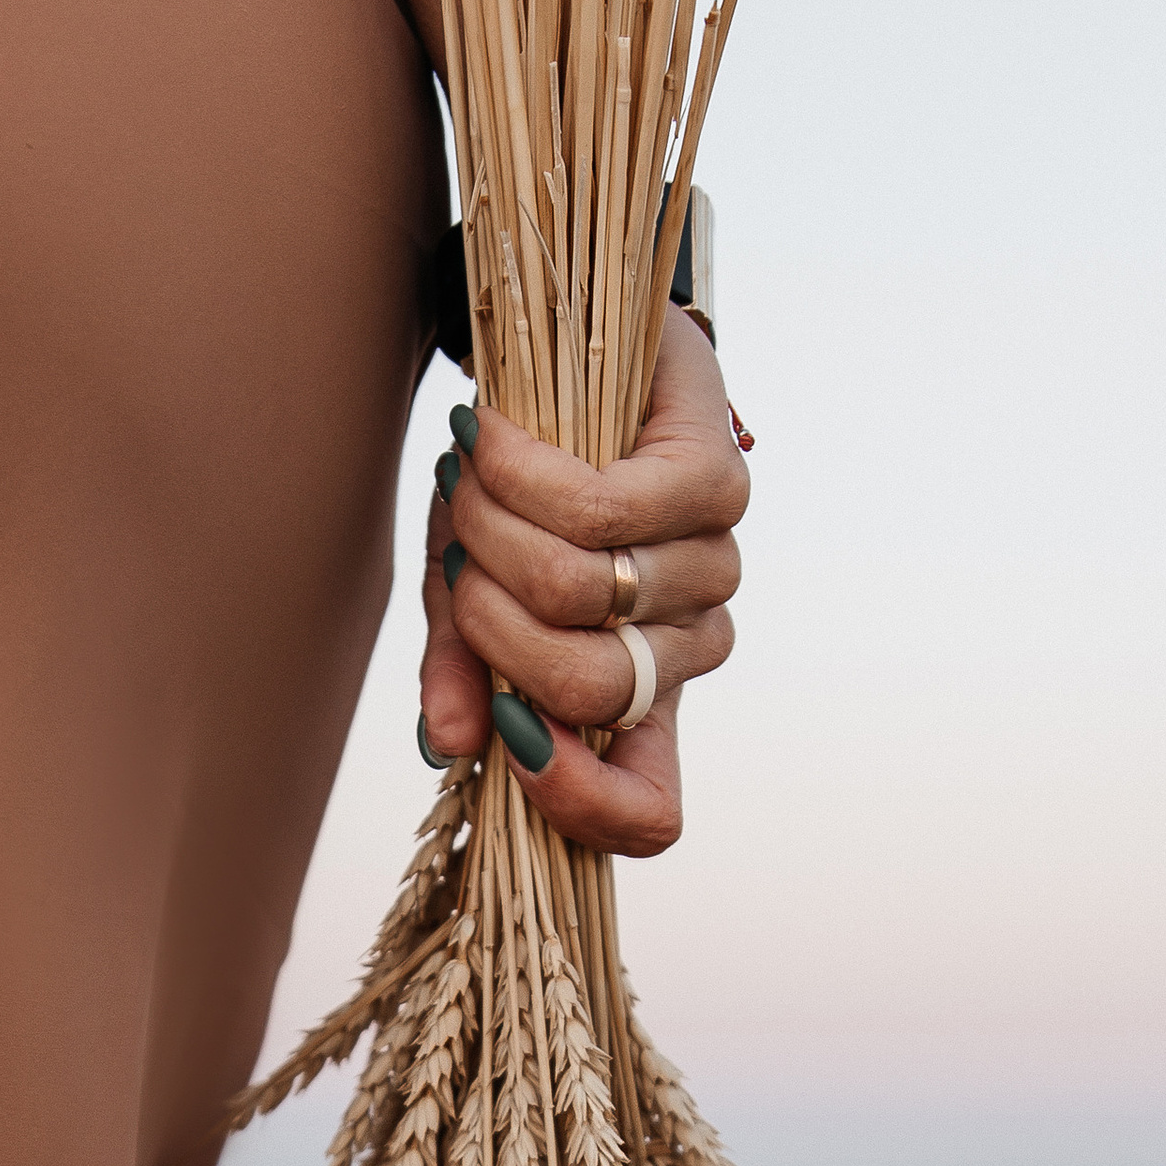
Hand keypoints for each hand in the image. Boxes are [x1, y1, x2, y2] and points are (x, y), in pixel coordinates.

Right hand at [416, 306, 747, 857]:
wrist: (574, 354)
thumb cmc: (517, 495)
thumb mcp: (470, 587)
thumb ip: (464, 667)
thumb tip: (448, 742)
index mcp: (637, 699)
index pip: (651, 811)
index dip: (587, 811)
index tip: (511, 755)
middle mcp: (689, 646)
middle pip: (583, 690)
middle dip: (485, 623)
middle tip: (457, 554)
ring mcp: (713, 568)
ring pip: (578, 593)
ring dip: (491, 531)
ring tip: (473, 480)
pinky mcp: (716, 481)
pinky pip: (598, 511)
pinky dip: (519, 476)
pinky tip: (494, 441)